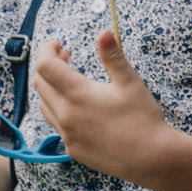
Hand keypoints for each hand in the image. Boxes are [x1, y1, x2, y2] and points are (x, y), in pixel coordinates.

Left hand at [31, 31, 175, 179]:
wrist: (151, 158)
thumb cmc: (143, 118)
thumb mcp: (130, 82)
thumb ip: (113, 56)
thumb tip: (104, 32)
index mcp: (78, 94)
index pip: (46, 66)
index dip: (46, 50)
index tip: (58, 44)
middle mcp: (66, 115)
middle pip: (40, 83)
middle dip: (49, 66)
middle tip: (67, 56)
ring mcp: (67, 134)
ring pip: (44, 105)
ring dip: (50, 88)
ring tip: (69, 81)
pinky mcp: (72, 149)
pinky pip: (56, 125)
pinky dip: (59, 109)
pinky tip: (79, 108)